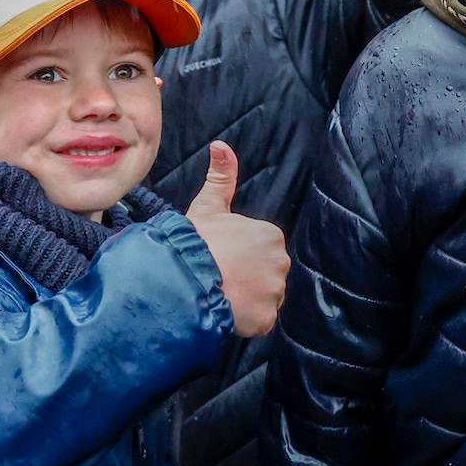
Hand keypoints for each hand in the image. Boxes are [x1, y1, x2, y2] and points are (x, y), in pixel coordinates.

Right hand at [184, 142, 288, 337]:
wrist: (185, 278)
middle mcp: (280, 262)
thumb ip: (221, 176)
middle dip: (245, 278)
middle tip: (218, 276)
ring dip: (246, 299)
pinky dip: (245, 320)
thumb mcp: (208, 206)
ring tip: (220, 293)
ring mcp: (275, 292)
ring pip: (263, 298)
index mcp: (271, 235)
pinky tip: (226, 311)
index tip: (219, 257)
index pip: (259, 250)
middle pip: (265, 274)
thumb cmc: (195, 242)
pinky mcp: (267, 318)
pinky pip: (259, 321)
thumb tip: (220, 145)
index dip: (237, 256)